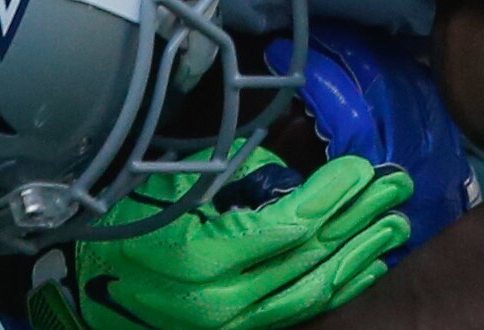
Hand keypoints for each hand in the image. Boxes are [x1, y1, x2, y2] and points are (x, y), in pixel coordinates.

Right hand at [60, 148, 412, 329]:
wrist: (86, 284)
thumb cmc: (125, 222)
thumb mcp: (177, 189)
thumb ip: (239, 180)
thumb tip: (298, 174)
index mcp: (204, 258)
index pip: (291, 224)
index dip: (334, 195)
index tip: (365, 168)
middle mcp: (223, 301)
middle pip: (312, 257)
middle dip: (361, 221)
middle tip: (397, 191)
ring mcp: (233, 324)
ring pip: (314, 292)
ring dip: (360, 257)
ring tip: (393, 227)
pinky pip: (298, 309)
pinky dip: (335, 286)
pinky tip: (363, 267)